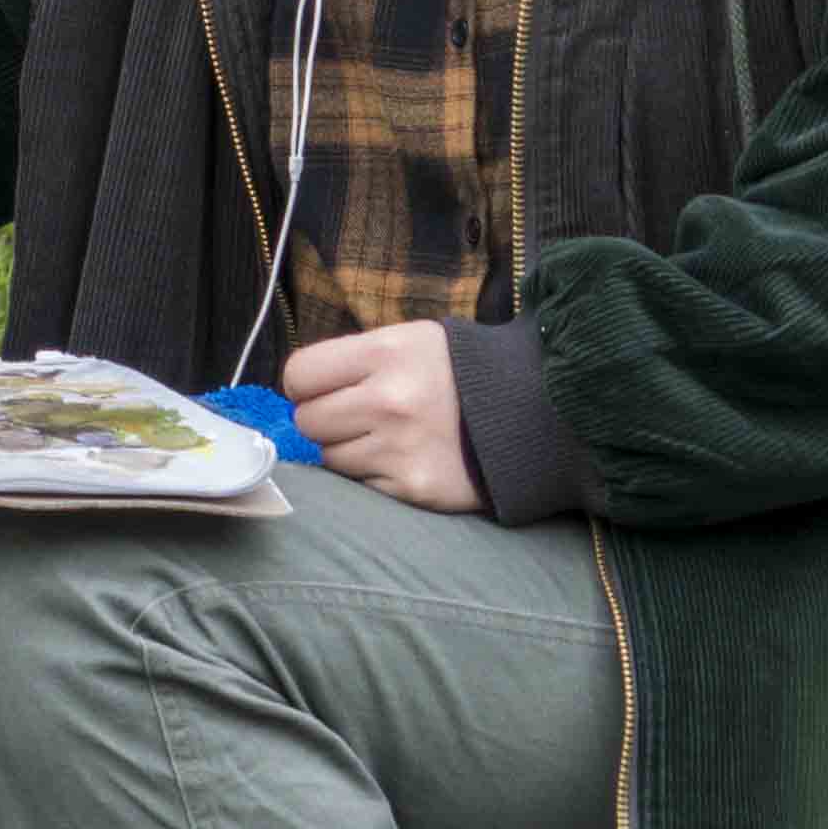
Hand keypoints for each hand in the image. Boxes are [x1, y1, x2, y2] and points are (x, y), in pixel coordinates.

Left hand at [279, 322, 480, 511]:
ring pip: (330, 457)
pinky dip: (374, 475)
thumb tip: (296, 390)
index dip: (305, 385)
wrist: (531, 410)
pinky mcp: (413, 487)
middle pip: (307, 420)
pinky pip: (361, 485)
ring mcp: (400, 447)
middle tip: (355, 415)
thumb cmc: (456, 371)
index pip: (299, 374)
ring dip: (347, 450)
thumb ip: (354, 360)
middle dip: (324, 419)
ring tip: (385, 437)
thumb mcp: (409, 341)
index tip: (321, 389)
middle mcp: (389, 399)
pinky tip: (404, 458)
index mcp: (385, 352)